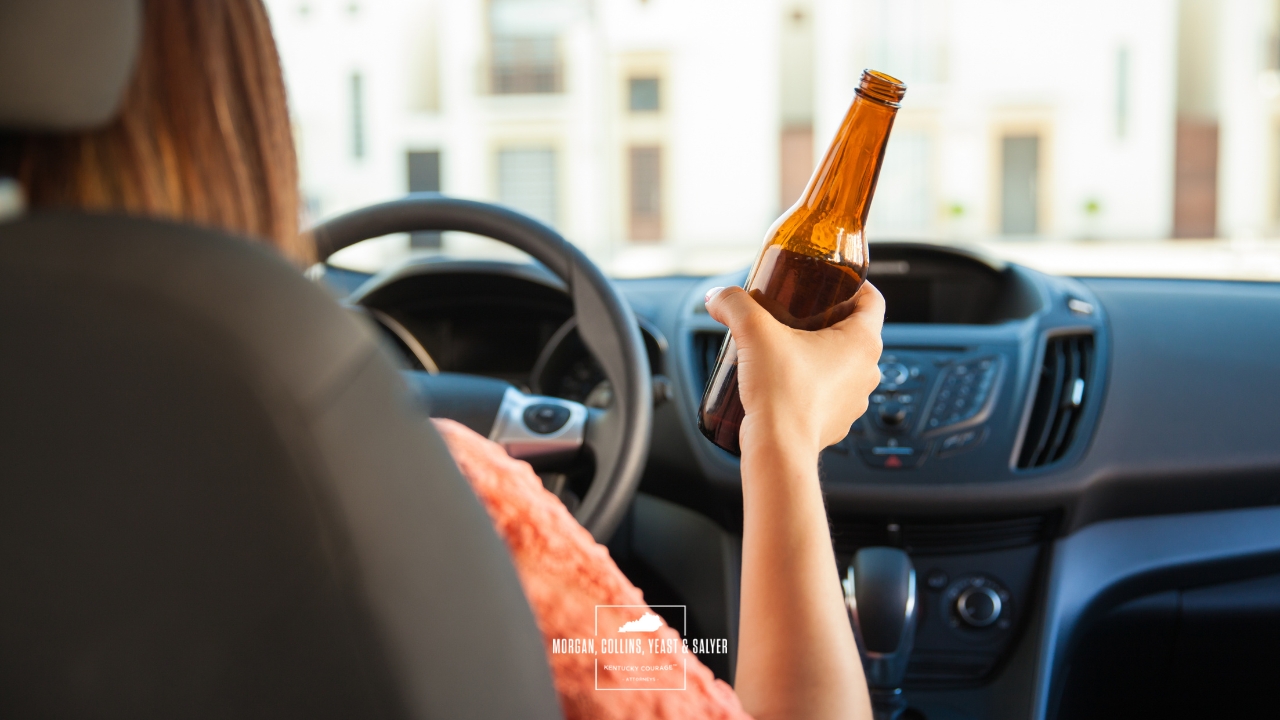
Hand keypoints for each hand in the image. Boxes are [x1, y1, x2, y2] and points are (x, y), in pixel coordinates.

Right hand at [705, 282, 884, 457]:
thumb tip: (718, 298)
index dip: (853, 285)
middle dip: (827, 319)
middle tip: (797, 312)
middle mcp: (867, 371)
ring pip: (843, 364)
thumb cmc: (781, 393)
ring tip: (787, 347)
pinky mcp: (837, 421)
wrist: (778, 448)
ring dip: (820, 353)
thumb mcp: (754, 332)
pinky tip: (785, 380)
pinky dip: (813, 383)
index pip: (873, 299)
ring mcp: (855, 400)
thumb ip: (734, 305)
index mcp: (863, 342)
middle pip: (855, 331)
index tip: (830, 283)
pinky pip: (830, 393)